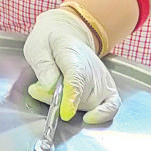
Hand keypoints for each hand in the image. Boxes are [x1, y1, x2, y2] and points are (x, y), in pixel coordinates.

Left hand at [24, 7, 120, 124]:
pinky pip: (113, 104)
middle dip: (58, 101)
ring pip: (91, 103)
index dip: (71, 97)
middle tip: (37, 89)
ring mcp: (102, 78)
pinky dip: (105, 114)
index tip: (65, 112)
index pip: (76, 78)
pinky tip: (90, 118)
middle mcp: (92, 68)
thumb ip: (43, 67)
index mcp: (72, 53)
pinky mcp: (108, 87)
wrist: (67, 33)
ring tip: (52, 93)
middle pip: (81, 95)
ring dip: (72, 106)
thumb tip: (48, 87)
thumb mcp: (37, 47)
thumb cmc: (49, 42)